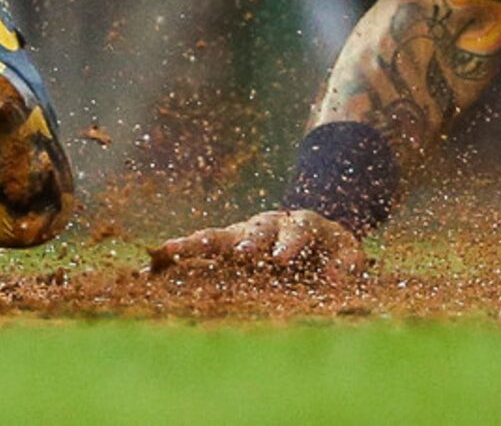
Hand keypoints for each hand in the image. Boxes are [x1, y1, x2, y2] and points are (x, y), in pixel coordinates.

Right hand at [149, 209, 364, 283]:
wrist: (307, 234)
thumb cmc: (327, 248)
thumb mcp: (346, 251)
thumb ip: (348, 261)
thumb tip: (340, 276)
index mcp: (300, 225)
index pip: (297, 231)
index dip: (290, 243)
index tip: (282, 258)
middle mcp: (267, 224)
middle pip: (257, 229)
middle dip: (248, 240)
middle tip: (242, 252)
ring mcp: (242, 234)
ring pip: (220, 236)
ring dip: (200, 243)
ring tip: (175, 250)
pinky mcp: (223, 248)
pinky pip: (198, 251)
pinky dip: (176, 257)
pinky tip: (152, 264)